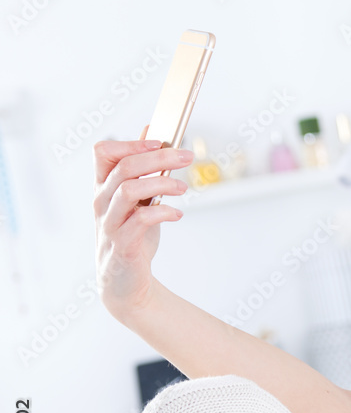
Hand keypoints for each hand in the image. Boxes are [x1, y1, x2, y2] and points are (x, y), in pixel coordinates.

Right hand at [93, 124, 190, 316]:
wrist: (125, 281)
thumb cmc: (133, 235)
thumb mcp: (139, 200)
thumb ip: (143, 168)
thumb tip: (152, 131)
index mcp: (103, 187)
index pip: (104, 152)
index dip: (131, 143)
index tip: (161, 141)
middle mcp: (101, 201)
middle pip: (124, 167)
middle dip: (159, 157)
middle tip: (187, 157)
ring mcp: (109, 223)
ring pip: (128, 190)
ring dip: (162, 184)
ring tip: (183, 188)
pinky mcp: (122, 244)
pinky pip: (139, 221)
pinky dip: (163, 212)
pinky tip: (177, 214)